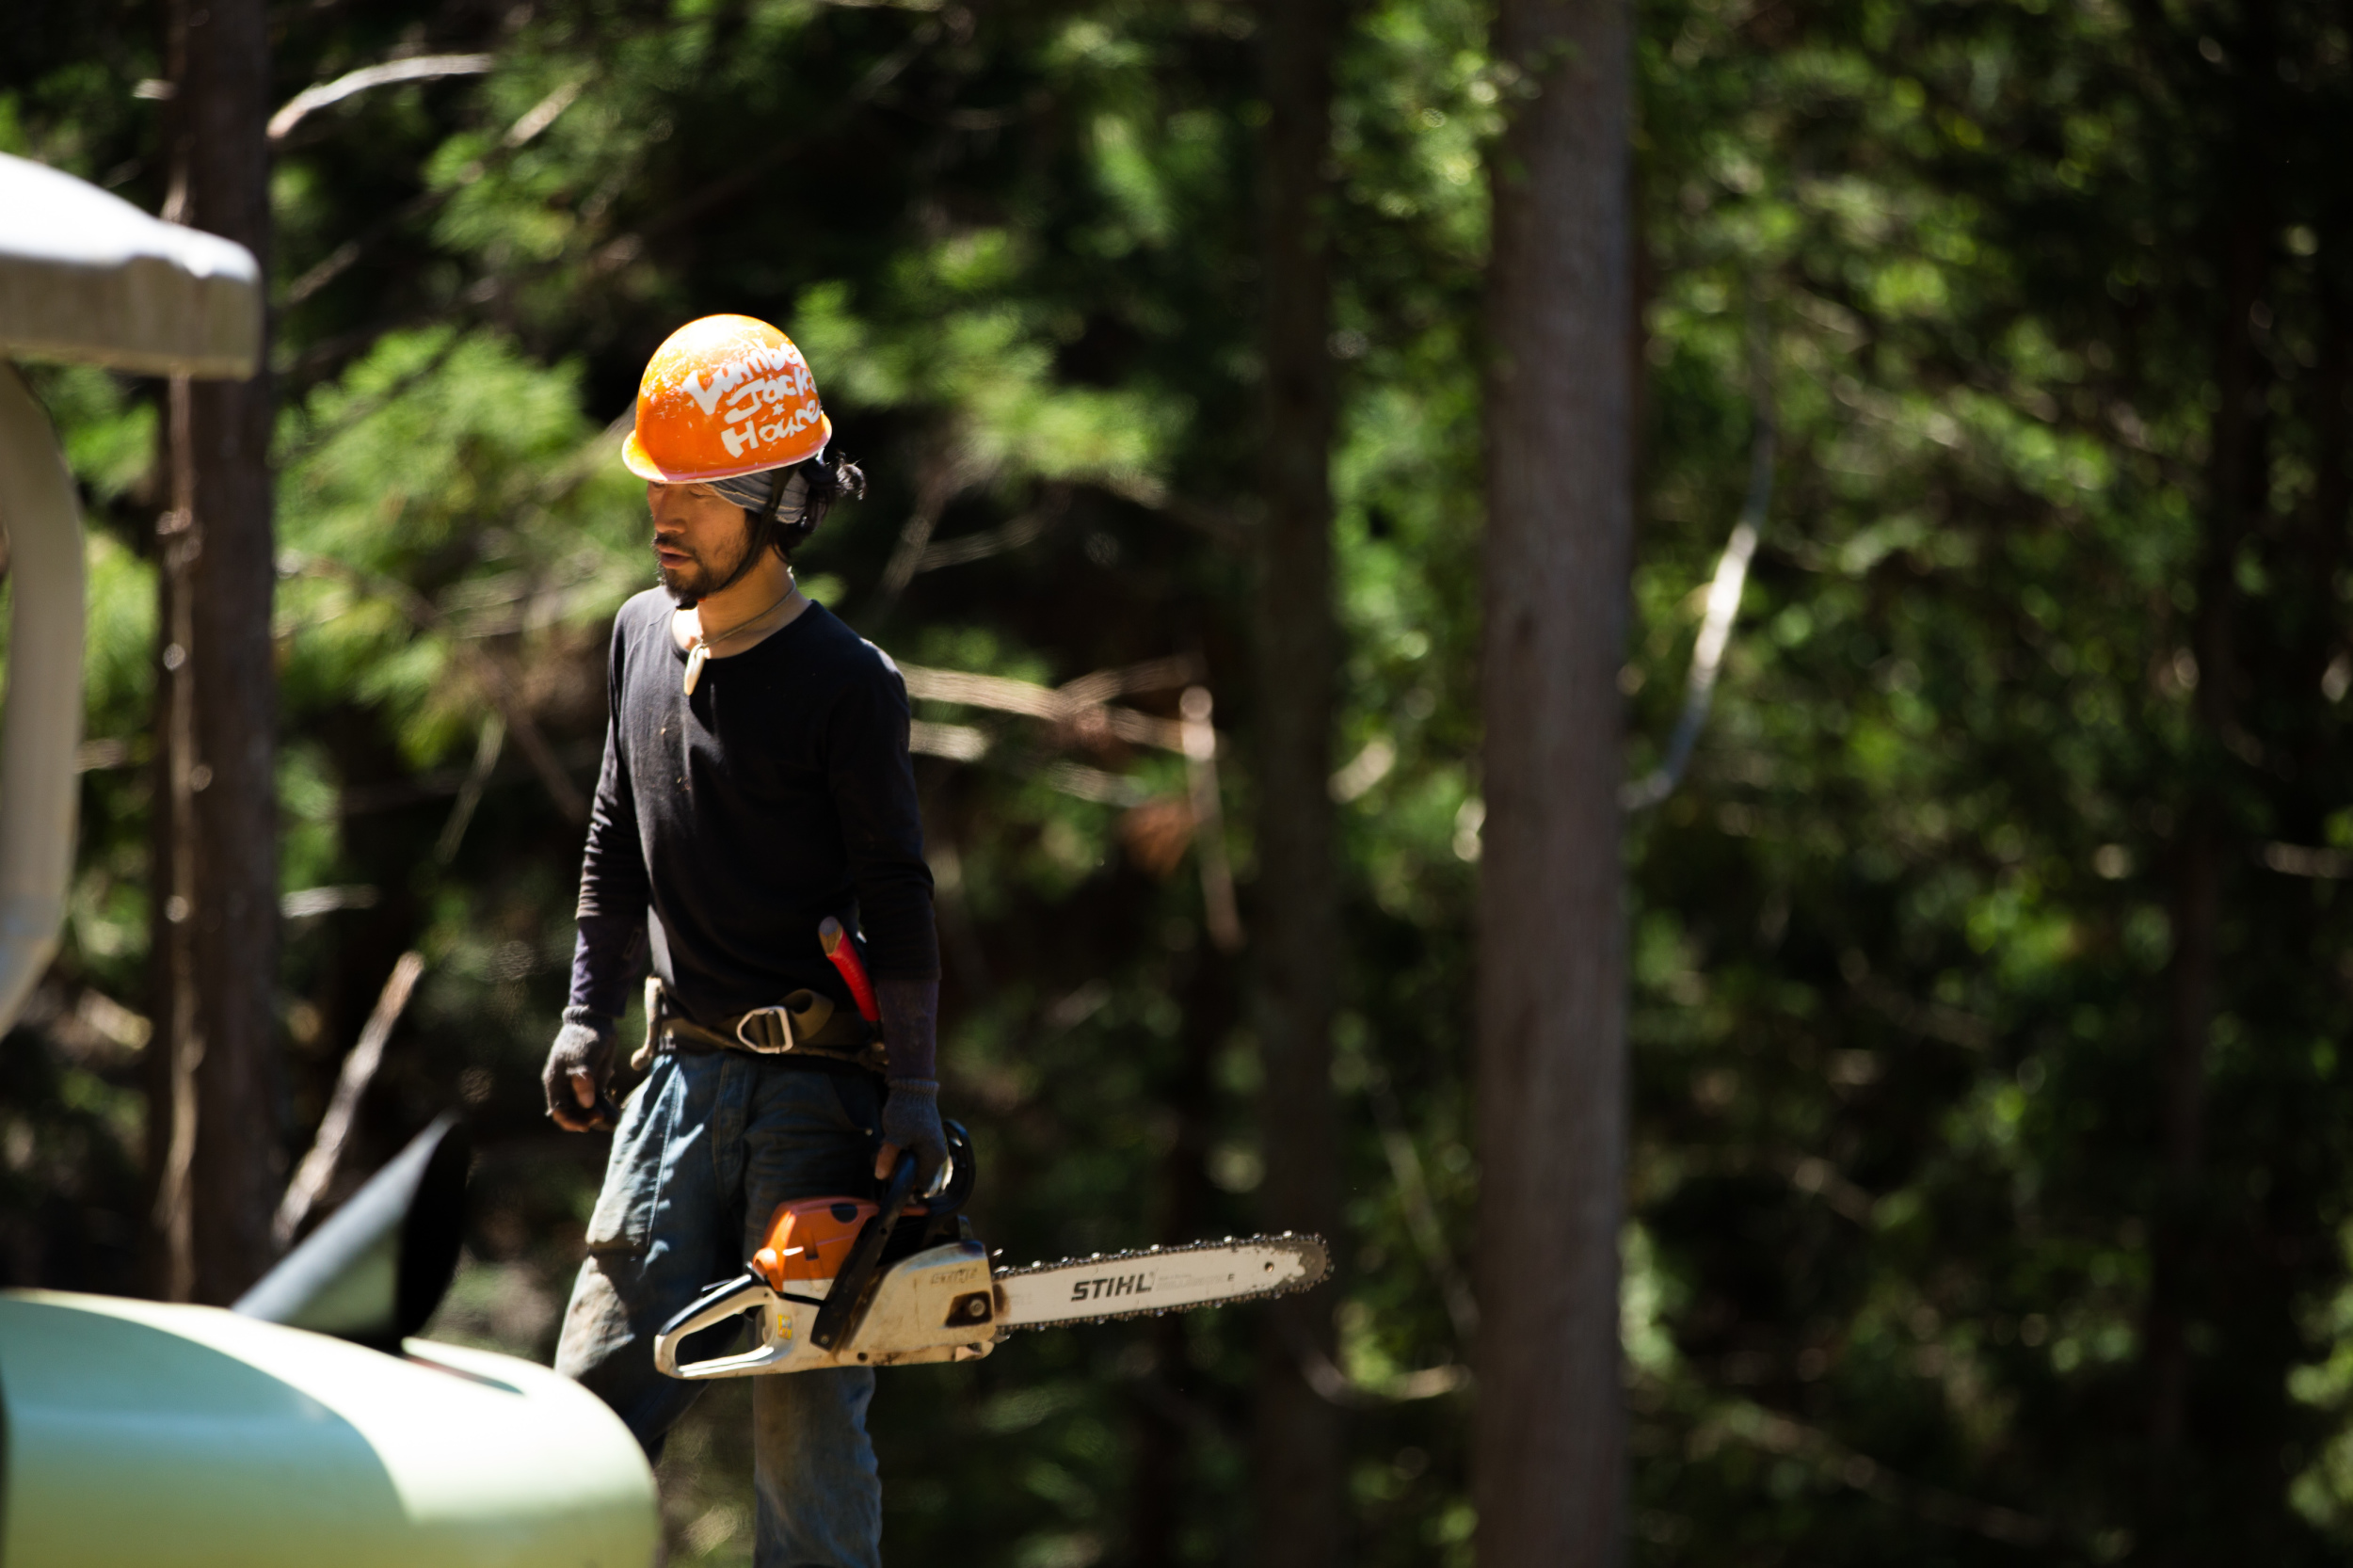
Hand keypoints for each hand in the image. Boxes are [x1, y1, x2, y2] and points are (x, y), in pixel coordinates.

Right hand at [543, 1007, 618, 1130]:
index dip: (570, 1121)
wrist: (597, 1021)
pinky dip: (606, 1109)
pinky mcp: (594, 1084)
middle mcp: (566, 1087)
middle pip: (573, 1113)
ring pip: (587, 1109)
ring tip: (614, 1120)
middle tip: (602, 1117)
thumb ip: (583, 1080)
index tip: (586, 1125)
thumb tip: (586, 1104)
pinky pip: (598, 1101)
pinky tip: (617, 1116)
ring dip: (599, 1117)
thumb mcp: (583, 1057)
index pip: (558, 1111)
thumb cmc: (584, 1037)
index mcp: (556, 1082)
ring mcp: (580, 1086)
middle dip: (587, 1119)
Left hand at [877, 1078, 945, 1191]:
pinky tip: (892, 1142)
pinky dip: (902, 1151)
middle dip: (898, 1171)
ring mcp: (932, 1145)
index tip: (888, 1177)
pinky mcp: (926, 1138)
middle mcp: (937, 1154)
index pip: (919, 1185)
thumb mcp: (894, 1136)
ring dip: (898, 1161)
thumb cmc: (907, 1111)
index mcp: (933, 1157)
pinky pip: (913, 1153)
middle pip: (915, 1175)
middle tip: (883, 1162)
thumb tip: (881, 1177)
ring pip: (913, 1164)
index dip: (903, 1185)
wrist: (913, 1086)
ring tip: (886, 1150)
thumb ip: (888, 1159)